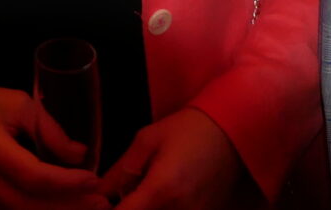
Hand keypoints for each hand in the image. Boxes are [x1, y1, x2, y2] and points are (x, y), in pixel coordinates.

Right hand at [0, 76, 110, 209]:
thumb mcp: (15, 102)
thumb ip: (49, 129)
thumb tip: (80, 155)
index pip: (35, 176)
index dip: (68, 182)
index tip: (94, 179)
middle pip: (31, 205)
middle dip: (70, 206)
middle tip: (102, 203)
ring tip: (88, 207)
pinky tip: (59, 206)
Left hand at [100, 108, 246, 209]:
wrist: (231, 131)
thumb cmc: (187, 129)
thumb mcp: (147, 140)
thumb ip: (121, 170)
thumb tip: (100, 191)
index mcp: (161, 190)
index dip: (109, 209)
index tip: (105, 202)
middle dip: (130, 207)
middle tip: (128, 192)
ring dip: (147, 208)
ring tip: (148, 190)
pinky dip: (164, 208)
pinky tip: (165, 194)